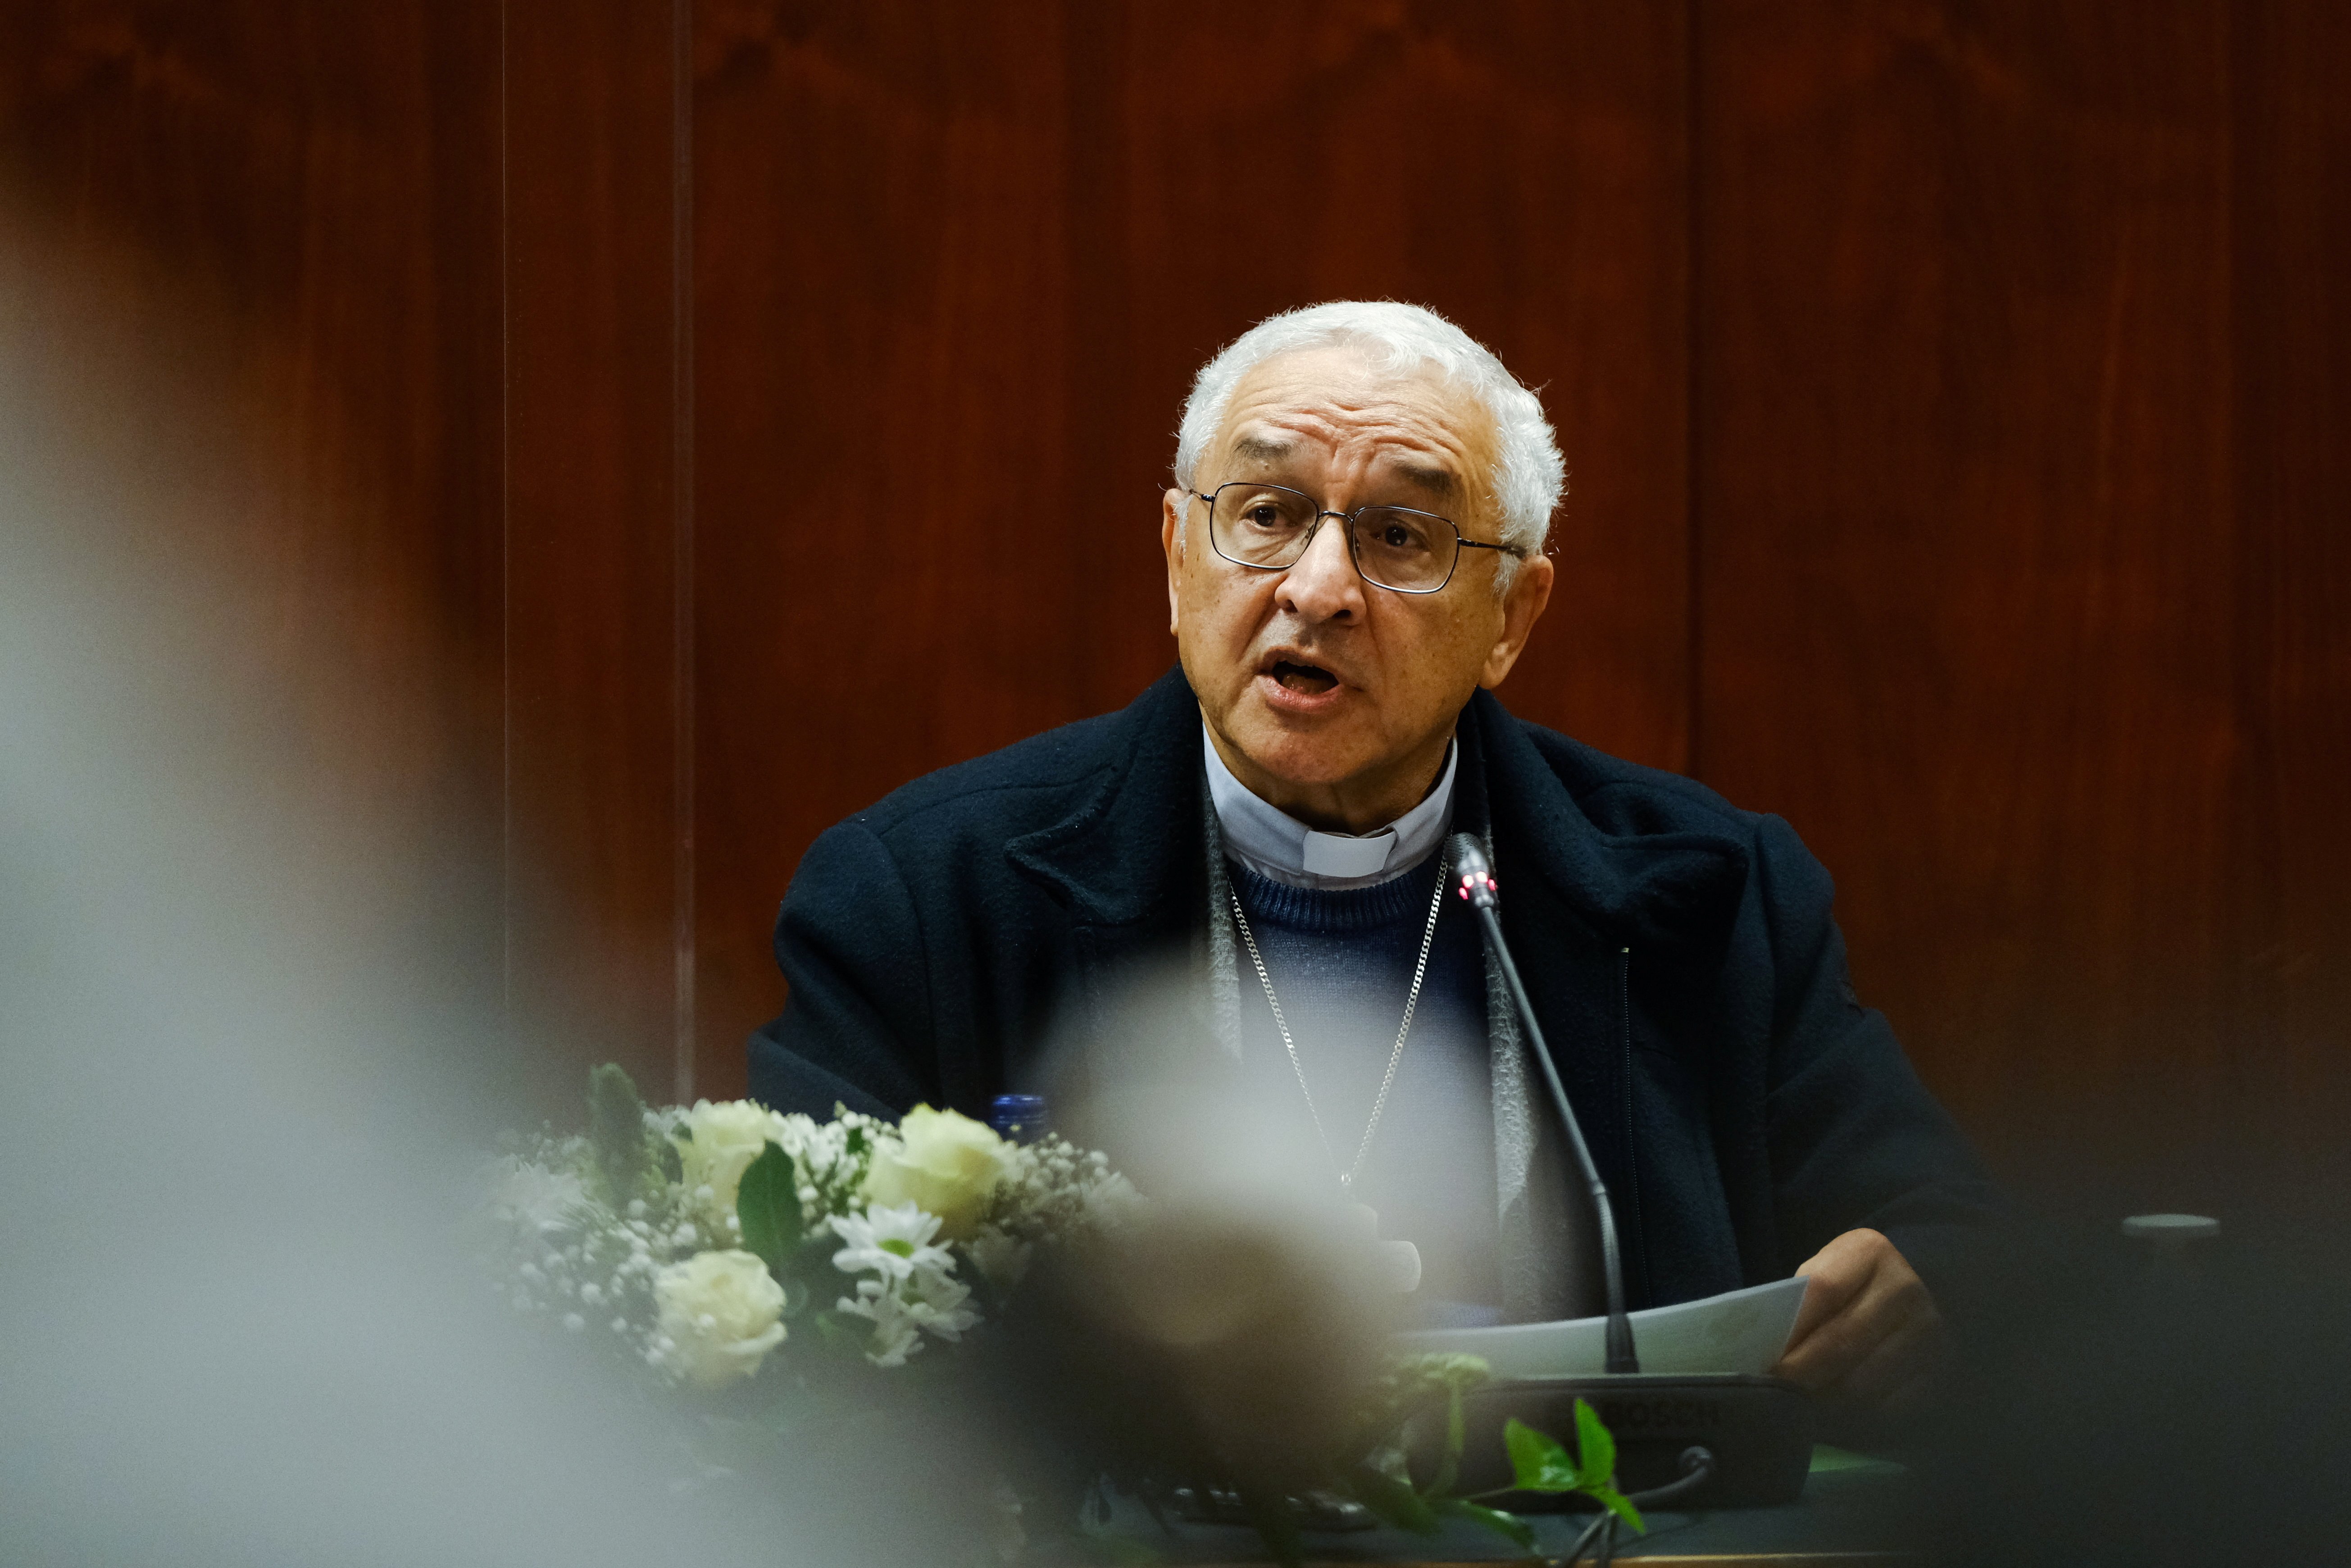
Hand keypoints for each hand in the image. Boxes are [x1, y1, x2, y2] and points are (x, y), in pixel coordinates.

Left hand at [1772, 1228, 1944, 1410]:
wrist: (1909, 1295)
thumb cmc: (1850, 1286)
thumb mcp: (1824, 1274)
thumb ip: (1800, 1302)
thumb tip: (1765, 1348)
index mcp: (1871, 1252)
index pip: (1822, 1290)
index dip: (1790, 1330)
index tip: (1762, 1359)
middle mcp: (1907, 1289)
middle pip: (1841, 1342)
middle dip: (1800, 1374)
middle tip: (1772, 1393)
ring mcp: (1930, 1333)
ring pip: (1862, 1383)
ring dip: (1823, 1400)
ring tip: (1796, 1407)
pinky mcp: (1938, 1374)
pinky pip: (1886, 1407)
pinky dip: (1853, 1417)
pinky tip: (1832, 1415)